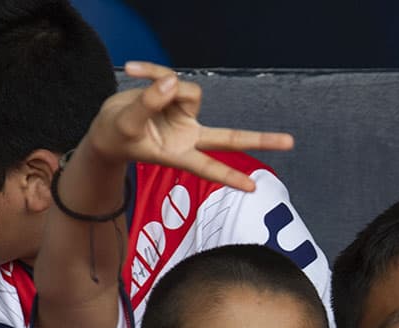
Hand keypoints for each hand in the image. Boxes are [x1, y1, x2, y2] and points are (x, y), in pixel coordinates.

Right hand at [87, 61, 293, 191]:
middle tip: (291, 143)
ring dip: (161, 86)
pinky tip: (133, 69)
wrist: (107, 128)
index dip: (229, 175)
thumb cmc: (116, 136)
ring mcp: (186, 116)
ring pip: (188, 92)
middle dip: (260, 140)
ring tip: (137, 91)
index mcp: (179, 153)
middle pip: (230, 138)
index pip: (209, 167)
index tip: (252, 187)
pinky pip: (170, 76)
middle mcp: (189, 135)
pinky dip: (150, 70)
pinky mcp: (177, 96)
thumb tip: (174, 82)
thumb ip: (150, 103)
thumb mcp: (127, 124)